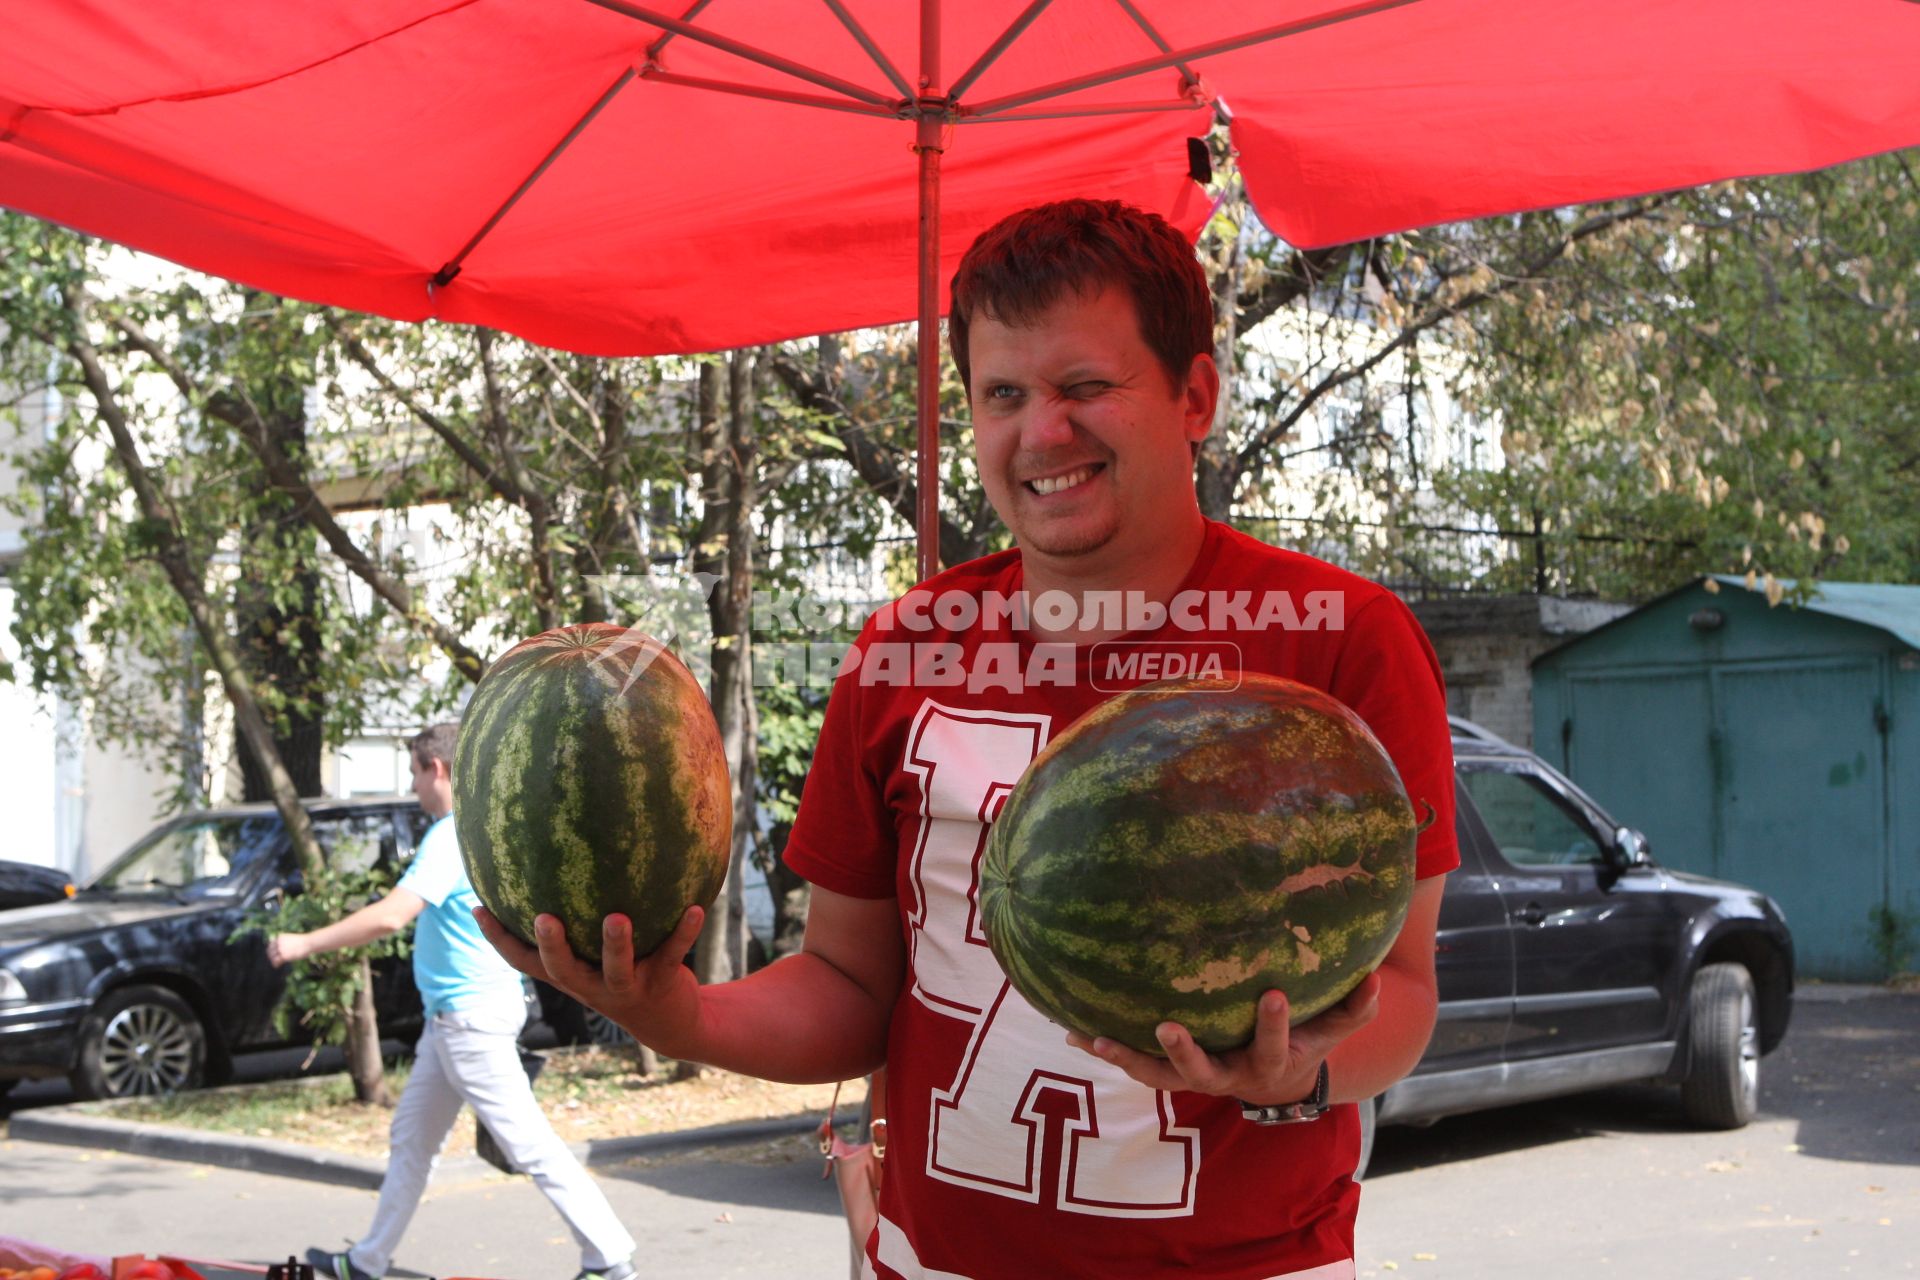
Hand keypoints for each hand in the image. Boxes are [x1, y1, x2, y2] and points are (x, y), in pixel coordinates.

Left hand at [266, 933, 309, 967]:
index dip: (270, 949)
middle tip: (272, 959)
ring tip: (275, 964)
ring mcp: (281, 949)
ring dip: (272, 960)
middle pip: (270, 950)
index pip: (271, 944)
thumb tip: (283, 950)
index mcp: (280, 937)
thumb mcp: (292, 939)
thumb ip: (286, 943)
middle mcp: (279, 942)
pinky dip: (275, 964)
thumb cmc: (304, 941)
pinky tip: (277, 966)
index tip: (271, 953)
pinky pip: (276, 961)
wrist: (308, 943)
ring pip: (272, 956)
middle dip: (271, 955)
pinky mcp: (283, 955)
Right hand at [475, 905, 705, 1054]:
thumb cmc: (623, 970)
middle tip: (544, 918)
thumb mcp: (593, 951)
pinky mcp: (659, 984)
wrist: (669, 1022)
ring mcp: (624, 987)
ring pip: (615, 968)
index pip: (523, 961)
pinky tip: (695, 907)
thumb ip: (577, 915)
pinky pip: (671, 954)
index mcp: (568, 974)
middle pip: (561, 969)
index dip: (498, 939)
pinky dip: (684, 932)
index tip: (478, 907)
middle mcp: (590, 984)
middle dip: (551, 945)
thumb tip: (564, 854)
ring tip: (618, 918)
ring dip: (616, 943)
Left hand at [1066, 970, 1380, 1104]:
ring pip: (1158, 1077)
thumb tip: (1375, 974)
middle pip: (1203, 1071)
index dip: (1272, 1021)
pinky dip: (1107, 1049)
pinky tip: (1071, 1027)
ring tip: (1093, 1037)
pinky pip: (1134, 1066)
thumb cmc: (1305, 1041)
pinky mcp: (1170, 1074)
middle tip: (1165, 1027)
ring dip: (1127, 1059)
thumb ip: (1355, 1007)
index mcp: (1269, 1060)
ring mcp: (1196, 1078)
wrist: (1277, 1086)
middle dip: (1186, 1051)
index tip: (1270, 993)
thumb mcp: (1333, 1030)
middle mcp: (1228, 1076)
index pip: (1272, 1039)